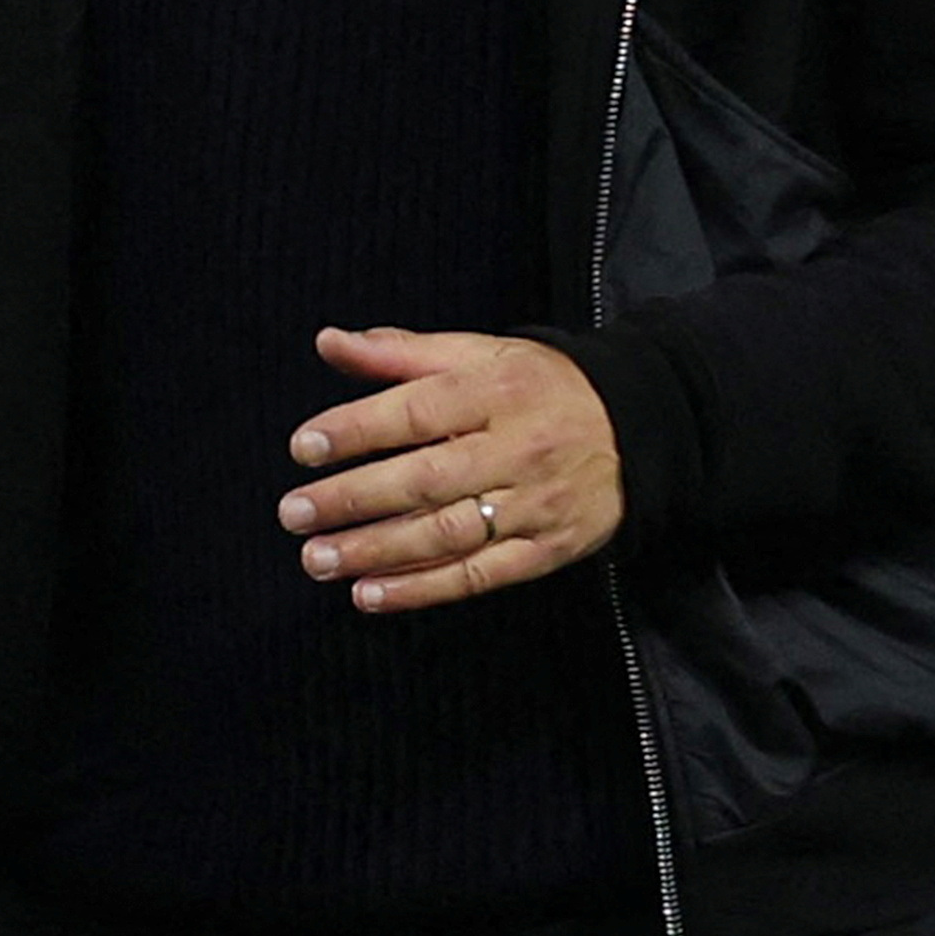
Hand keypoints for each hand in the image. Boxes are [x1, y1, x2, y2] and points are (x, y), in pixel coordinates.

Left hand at [278, 325, 624, 612]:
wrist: (640, 427)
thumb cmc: (539, 386)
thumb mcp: (477, 353)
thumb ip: (400, 353)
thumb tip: (328, 341)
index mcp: (493, 393)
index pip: (415, 412)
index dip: (355, 430)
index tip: (302, 448)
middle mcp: (514, 450)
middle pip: (424, 479)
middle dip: (352, 500)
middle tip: (293, 514)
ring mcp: (534, 505)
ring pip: (447, 534)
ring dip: (376, 551)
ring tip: (318, 560)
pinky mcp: (548, 549)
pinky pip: (479, 575)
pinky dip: (422, 588)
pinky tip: (370, 594)